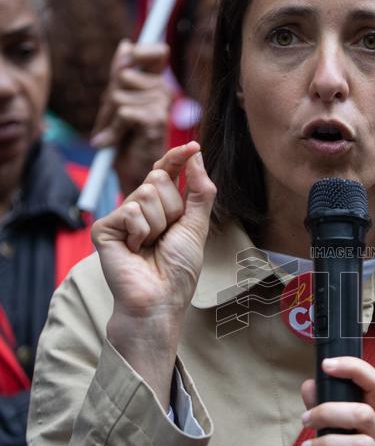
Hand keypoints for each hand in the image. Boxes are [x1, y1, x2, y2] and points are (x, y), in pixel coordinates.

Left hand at [91, 39, 172, 194]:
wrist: (133, 175)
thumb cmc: (126, 141)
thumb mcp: (119, 102)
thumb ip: (122, 73)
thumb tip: (126, 45)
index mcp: (159, 84)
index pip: (154, 52)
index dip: (137, 54)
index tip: (125, 66)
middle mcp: (165, 91)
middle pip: (122, 75)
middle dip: (109, 99)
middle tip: (111, 121)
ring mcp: (162, 105)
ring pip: (118, 95)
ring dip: (108, 118)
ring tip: (114, 134)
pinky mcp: (155, 121)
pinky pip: (123, 113)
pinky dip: (112, 131)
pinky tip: (111, 143)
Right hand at [91, 143, 215, 407]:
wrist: (159, 299)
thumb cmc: (178, 271)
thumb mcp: (196, 226)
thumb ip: (199, 191)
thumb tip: (197, 156)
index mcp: (161, 209)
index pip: (165, 172)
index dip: (177, 158)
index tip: (192, 146)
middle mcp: (139, 209)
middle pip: (158, 178)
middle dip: (172, 207)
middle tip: (165, 237)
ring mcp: (120, 218)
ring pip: (146, 193)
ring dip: (158, 224)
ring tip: (150, 248)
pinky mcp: (104, 228)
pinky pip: (131, 210)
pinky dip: (141, 231)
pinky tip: (134, 251)